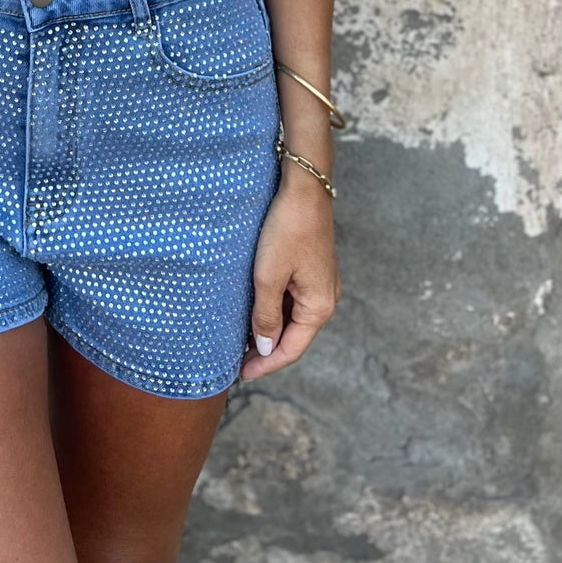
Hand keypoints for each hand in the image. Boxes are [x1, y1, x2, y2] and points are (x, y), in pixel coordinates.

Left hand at [237, 174, 340, 381]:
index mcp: (319, 307)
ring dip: (269, 330)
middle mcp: (325, 300)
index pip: (290, 349)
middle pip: (293, 337)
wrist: (304, 188)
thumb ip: (266, 315)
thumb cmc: (287, 229)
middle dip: (266, 350)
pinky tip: (255, 310)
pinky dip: (274, 310)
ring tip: (241, 339)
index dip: (265, 364)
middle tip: (236, 361)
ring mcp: (320, 284)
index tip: (240, 375)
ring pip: (292, 318)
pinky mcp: (312, 269)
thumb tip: (266, 347)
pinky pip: (292, 300)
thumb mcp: (269, 276)